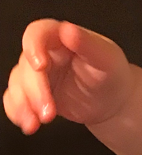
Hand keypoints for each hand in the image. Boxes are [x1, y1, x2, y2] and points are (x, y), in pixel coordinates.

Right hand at [4, 20, 134, 133]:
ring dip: (24, 105)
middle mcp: (44, 53)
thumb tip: (68, 30)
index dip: (33, 47)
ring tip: (41, 122)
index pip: (37, 33)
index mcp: (59, 37)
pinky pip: (16, 100)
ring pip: (17, 84)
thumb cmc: (112, 73)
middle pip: (26, 66)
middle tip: (49, 112)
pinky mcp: (33, 93)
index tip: (40, 66)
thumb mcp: (106, 57)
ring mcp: (37, 74)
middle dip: (35, 91)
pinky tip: (29, 124)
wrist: (113, 101)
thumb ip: (87, 43)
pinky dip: (18, 112)